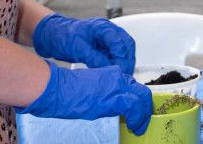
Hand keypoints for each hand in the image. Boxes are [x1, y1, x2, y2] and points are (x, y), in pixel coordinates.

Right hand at [18, 60, 151, 135]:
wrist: (56, 88)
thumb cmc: (65, 90)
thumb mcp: (91, 90)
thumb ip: (105, 94)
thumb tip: (112, 105)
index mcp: (112, 75)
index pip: (133, 87)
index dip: (138, 101)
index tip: (137, 112)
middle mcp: (118, 77)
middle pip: (141, 91)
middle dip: (145, 108)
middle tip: (142, 120)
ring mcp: (118, 85)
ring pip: (142, 97)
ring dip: (143, 114)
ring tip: (139, 126)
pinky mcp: (116, 96)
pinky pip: (135, 107)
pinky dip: (138, 118)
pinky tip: (135, 126)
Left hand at [32, 14, 136, 73]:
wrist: (51, 35)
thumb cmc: (62, 35)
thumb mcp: (77, 48)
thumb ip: (94, 58)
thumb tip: (108, 69)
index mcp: (102, 27)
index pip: (120, 42)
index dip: (122, 58)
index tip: (121, 71)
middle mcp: (108, 31)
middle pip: (126, 45)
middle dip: (128, 61)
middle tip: (126, 75)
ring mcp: (106, 39)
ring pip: (123, 50)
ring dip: (124, 62)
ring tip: (122, 76)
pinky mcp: (103, 47)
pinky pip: (115, 55)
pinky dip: (117, 63)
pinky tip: (115, 72)